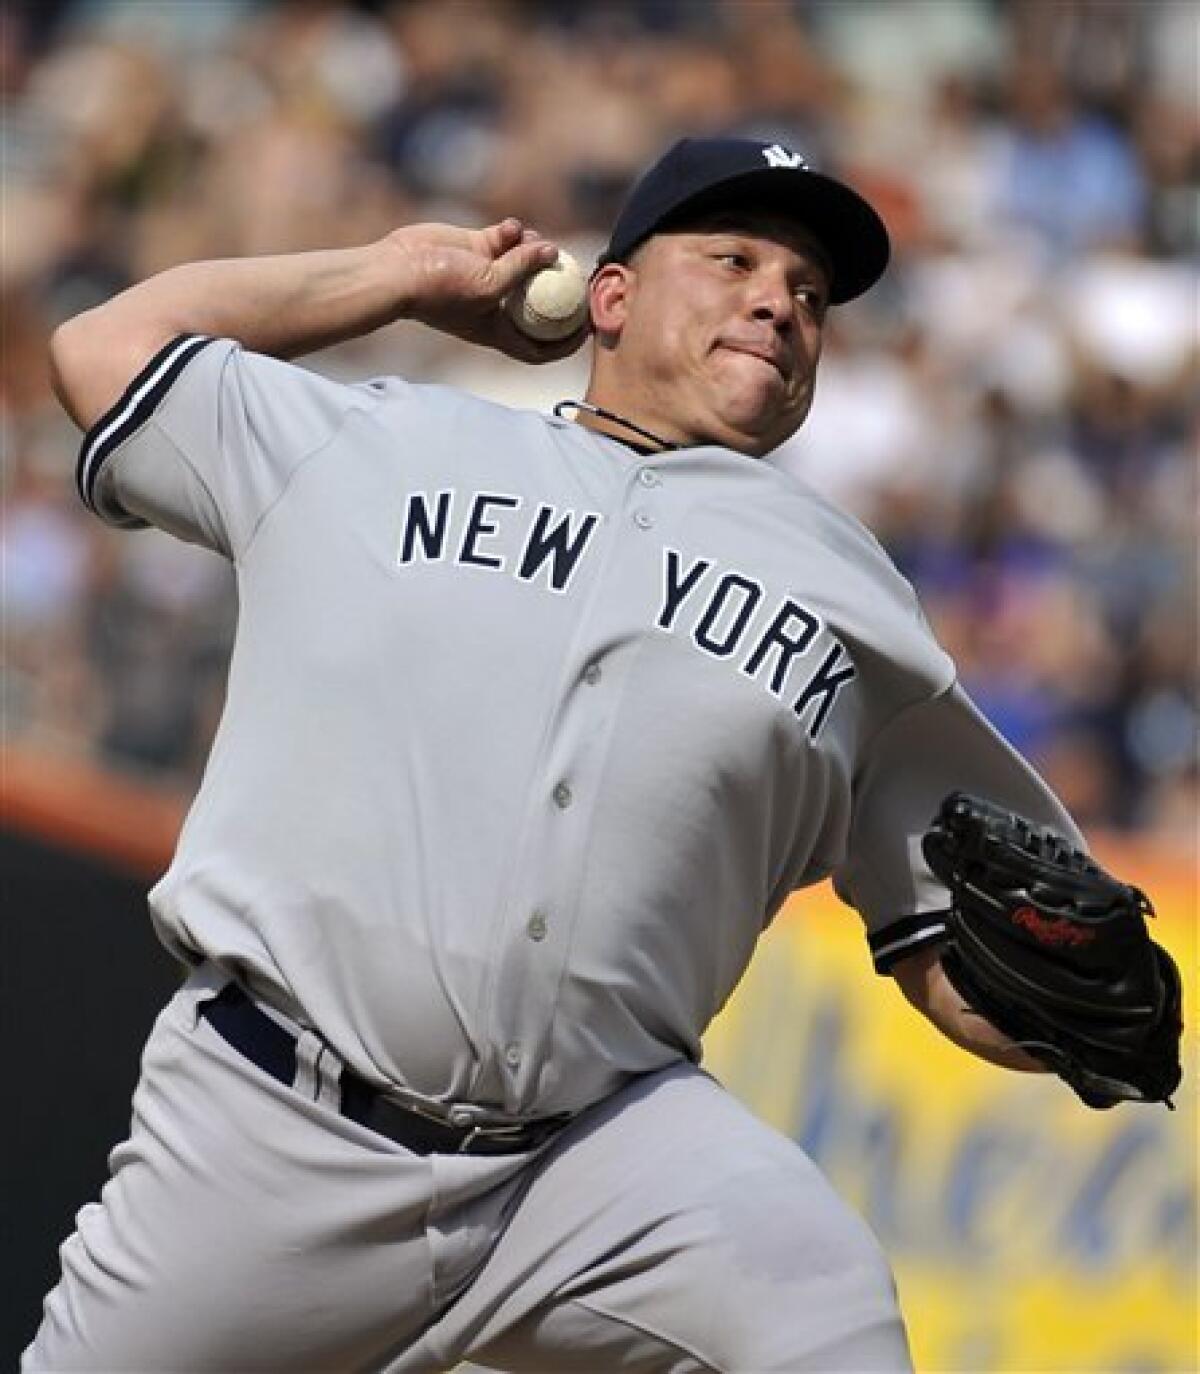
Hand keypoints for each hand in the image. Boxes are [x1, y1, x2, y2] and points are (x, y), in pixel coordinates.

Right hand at [383, 219, 589, 362]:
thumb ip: (523, 267)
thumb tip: (552, 249)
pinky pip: (506, 238)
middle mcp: (496, 305)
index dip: (567, 344)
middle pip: (540, 302)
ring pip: (526, 262)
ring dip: (536, 249)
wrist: (399, 269)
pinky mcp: (476, 248)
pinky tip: (511, 227)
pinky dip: (513, 231)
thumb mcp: (490, 285)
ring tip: (535, 240)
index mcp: (499, 330)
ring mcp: (487, 274)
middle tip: (578, 270)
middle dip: (560, 287)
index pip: (540, 348)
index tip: (589, 328)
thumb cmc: (441, 290)